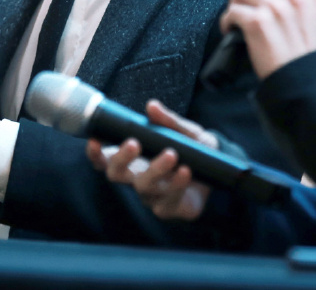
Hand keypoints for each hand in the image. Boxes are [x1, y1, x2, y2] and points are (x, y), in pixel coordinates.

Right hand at [85, 99, 213, 220]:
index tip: (95, 139)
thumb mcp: (183, 130)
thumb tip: (152, 106)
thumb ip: (168, 120)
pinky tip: (186, 172)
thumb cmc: (192, 147)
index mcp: (132, 158)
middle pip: (116, 175)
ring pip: (144, 187)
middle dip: (122, 159)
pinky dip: (176, 186)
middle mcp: (136, 178)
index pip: (104, 159)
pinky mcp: (169, 209)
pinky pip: (168, 201)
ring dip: (155, 169)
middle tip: (134, 143)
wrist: (220, 168)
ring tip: (171, 154)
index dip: (95, 153)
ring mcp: (151, 196)